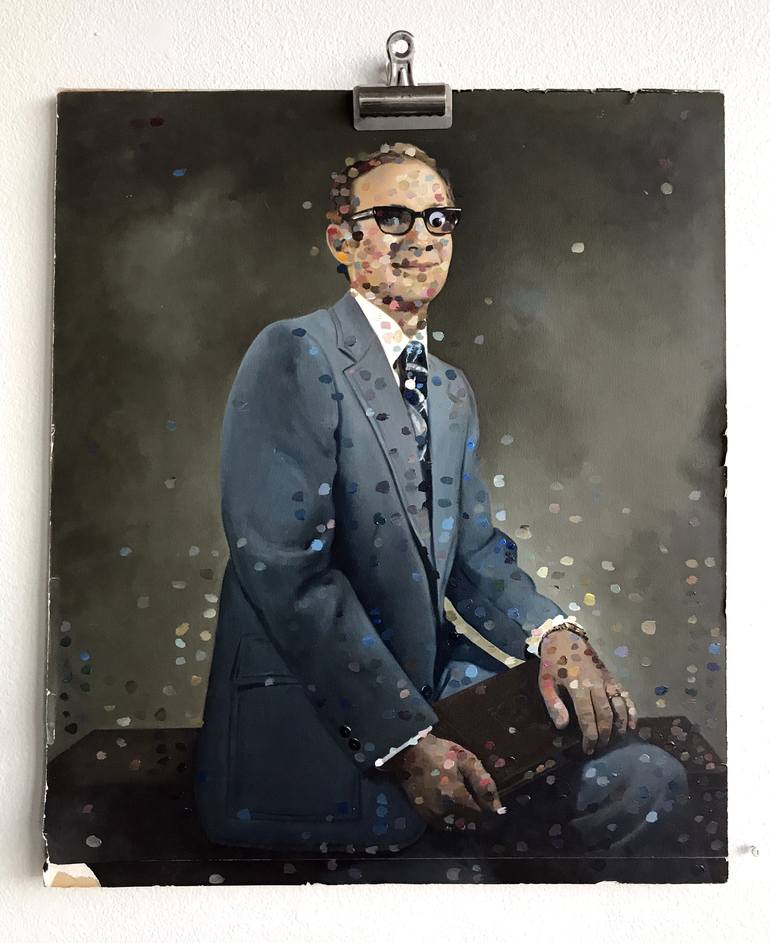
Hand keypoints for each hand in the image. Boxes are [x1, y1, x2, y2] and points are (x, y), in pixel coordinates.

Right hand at [388, 734, 503, 831]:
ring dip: (468, 819)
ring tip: (468, 800)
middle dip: (481, 816)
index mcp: (454, 797)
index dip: (492, 812)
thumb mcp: (467, 760)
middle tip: (481, 799)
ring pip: (460, 828)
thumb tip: (498, 808)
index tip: (495, 805)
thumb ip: (484, 783)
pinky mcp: (426, 818)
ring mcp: (432, 817)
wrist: (409, 754)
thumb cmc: (440, 753)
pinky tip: (456, 804)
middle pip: (473, 826)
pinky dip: (456, 819)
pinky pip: (448, 826)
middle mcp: (443, 813)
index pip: (483, 817)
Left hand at [538, 629, 636, 754]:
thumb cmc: (553, 661)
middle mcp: (596, 684)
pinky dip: (632, 710)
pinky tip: (633, 724)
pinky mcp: (612, 677)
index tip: (589, 749)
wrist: (565, 637)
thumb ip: (553, 703)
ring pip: (619, 706)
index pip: (587, 717)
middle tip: (600, 748)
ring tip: (616, 740)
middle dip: (605, 734)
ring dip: (620, 725)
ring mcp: (606, 680)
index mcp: (578, 686)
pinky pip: (625, 694)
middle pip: (605, 714)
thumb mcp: (545, 681)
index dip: (590, 736)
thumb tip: (563, 726)